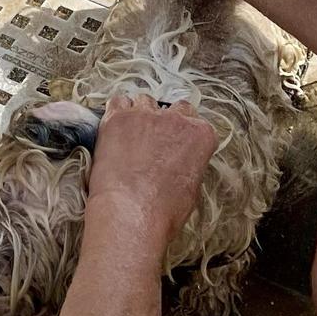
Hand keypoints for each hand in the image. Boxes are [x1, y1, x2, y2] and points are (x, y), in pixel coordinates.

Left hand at [87, 95, 217, 243]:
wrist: (131, 214)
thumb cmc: (162, 212)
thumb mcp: (192, 189)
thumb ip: (189, 164)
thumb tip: (179, 163)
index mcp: (201, 135)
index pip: (196, 123)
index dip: (184, 135)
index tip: (175, 145)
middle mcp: (176, 119)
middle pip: (174, 108)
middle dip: (166, 122)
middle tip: (155, 142)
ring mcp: (146, 115)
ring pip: (145, 102)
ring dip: (140, 115)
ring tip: (131, 137)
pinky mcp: (118, 117)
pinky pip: (118, 101)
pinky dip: (117, 112)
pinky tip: (115, 128)